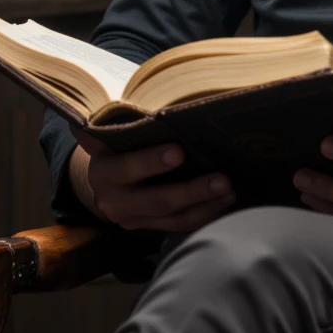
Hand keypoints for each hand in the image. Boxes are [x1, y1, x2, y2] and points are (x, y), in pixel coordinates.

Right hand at [70, 128, 236, 233]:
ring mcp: (131, 219)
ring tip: (229, 189)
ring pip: (172, 217)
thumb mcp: (112, 131)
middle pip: (155, 200)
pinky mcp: (148, 227)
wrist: (105, 178)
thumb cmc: (118, 142)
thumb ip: (118, 122)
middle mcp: (112, 200)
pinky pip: (179, 225)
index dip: (150, 162)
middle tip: (221, 178)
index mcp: (102, 170)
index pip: (126, 168)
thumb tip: (121, 106)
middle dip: (190, 191)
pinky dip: (204, 214)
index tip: (179, 151)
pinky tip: (225, 200)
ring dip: (205, 204)